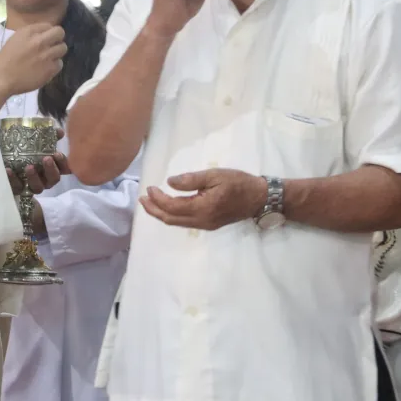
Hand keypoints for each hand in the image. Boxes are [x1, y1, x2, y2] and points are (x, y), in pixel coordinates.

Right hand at [0, 23, 65, 103]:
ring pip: (63, 48)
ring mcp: (46, 55)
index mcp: (28, 32)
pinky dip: (54, 66)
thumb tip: (44, 34)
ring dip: (57, 52)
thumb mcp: (15, 40)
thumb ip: (30, 35)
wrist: (1, 79)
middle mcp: (39, 41)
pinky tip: (46, 69)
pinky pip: (60, 64)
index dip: (48, 32)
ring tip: (49, 58)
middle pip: (59, 33)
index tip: (45, 38)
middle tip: (53, 45)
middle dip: (57, 38)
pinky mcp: (50, 69)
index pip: (48, 25)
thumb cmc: (4, 60)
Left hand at [7, 129, 70, 194]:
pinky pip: (17, 187)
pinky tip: (9, 170)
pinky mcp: (18, 189)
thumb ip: (50, 135)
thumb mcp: (39, 140)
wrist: (8, 158)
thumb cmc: (29, 150)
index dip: (63, 163)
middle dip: (51, 169)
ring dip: (34, 177)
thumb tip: (59, 132)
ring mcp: (32, 186)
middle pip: (54, 179)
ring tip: (29, 167)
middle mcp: (46, 179)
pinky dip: (13, 179)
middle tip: (46, 158)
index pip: (65, 169)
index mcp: (54, 168)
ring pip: (38, 187)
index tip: (57, 153)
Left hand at [139, 168, 265, 230]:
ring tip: (149, 203)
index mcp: (203, 207)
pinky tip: (167, 207)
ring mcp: (205, 225)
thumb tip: (170, 183)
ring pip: (176, 223)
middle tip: (142, 199)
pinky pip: (184, 222)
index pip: (172, 206)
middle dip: (154, 210)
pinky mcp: (208, 225)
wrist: (259, 198)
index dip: (158, 199)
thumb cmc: (238, 183)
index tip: (150, 188)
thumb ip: (191, 180)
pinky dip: (172, 216)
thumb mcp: (215, 175)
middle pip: (170, 219)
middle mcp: (202, 220)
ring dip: (161, 214)